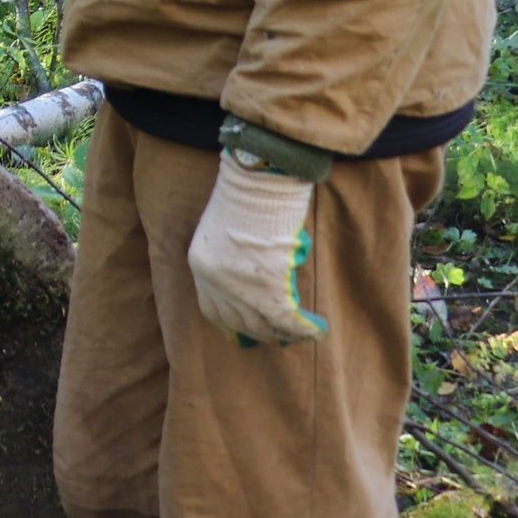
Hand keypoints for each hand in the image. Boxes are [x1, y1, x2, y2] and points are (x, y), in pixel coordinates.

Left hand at [186, 155, 328, 345]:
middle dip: (261, 333)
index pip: (212, 309)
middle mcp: (214, 280)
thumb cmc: (246, 195)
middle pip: (238, 322)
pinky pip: (287, 319)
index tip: (244, 334)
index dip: (231, 325)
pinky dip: (304, 328)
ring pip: (263, 325)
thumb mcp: (224, 229)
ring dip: (285, 334)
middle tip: (281, 337)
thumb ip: (232, 255)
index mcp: (200, 264)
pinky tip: (317, 328)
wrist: (256, 180)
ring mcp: (239, 286)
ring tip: (303, 333)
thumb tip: (255, 276)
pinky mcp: (267, 287)